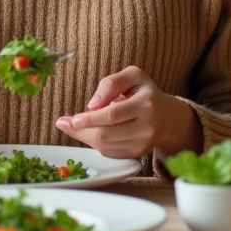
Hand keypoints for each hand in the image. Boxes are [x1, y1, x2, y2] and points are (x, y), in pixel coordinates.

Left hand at [55, 66, 199, 159]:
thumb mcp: (132, 76)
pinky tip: (88, 133)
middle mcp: (146, 127)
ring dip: (84, 137)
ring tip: (72, 126)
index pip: (112, 115)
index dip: (90, 118)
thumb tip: (92, 104)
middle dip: (81, 130)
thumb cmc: (144, 92)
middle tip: (63, 123)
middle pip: (106, 134)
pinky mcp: (136, 154)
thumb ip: (111, 83)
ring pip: (105, 146)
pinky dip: (95, 144)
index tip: (71, 118)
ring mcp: (142, 144)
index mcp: (145, 104)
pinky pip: (109, 152)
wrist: (167, 116)